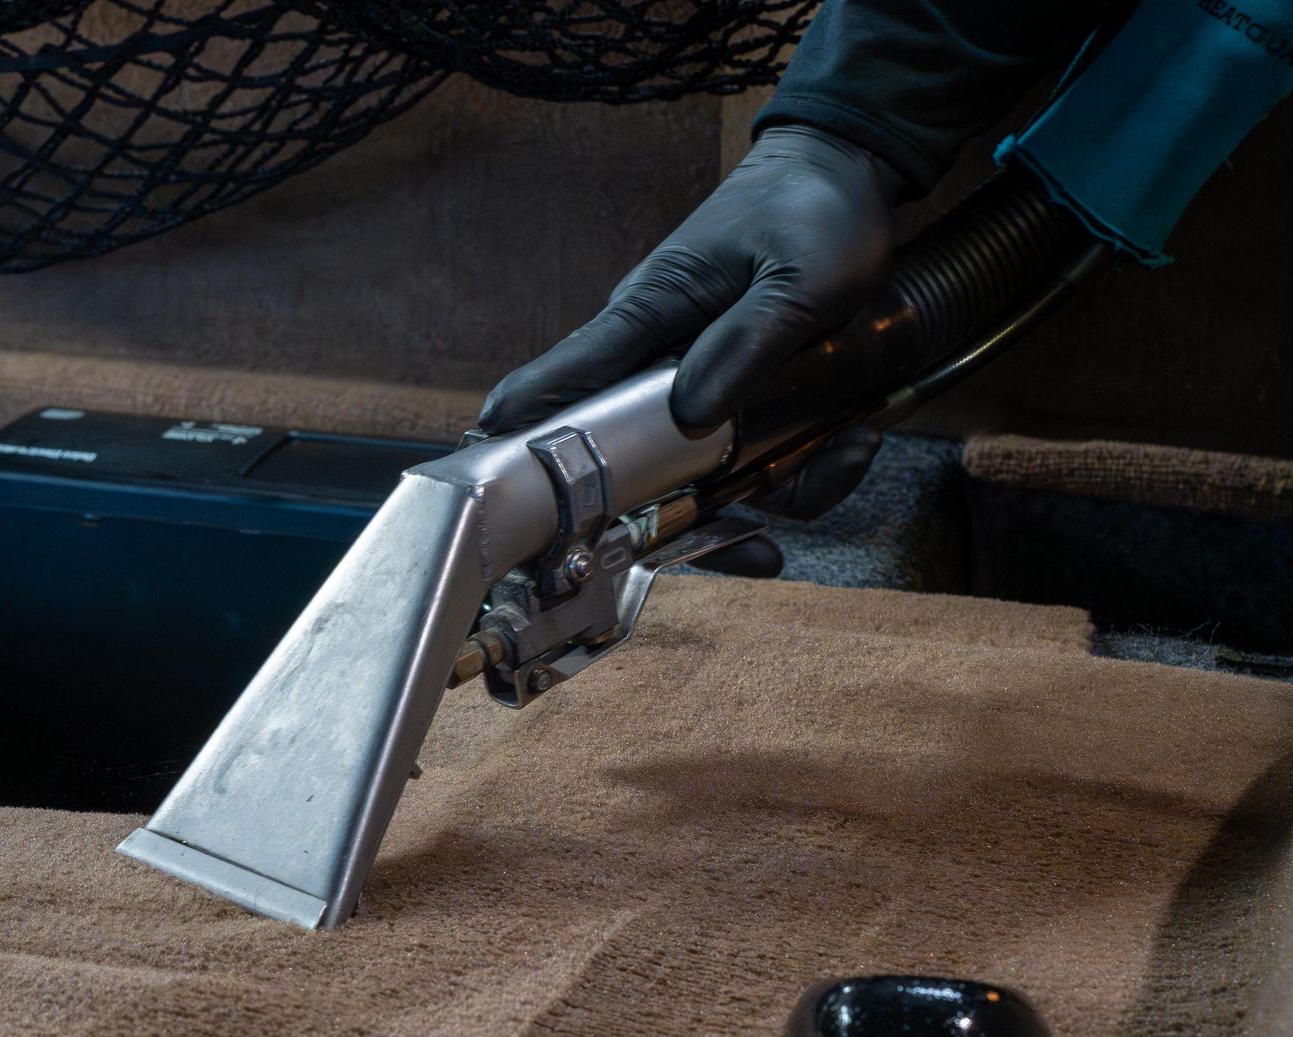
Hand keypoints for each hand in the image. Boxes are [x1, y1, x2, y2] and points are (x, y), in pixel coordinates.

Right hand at [478, 125, 902, 569]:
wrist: (851, 171)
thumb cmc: (813, 208)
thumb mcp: (796, 277)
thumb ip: (746, 342)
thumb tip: (691, 413)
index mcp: (648, 314)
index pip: (570, 375)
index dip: (529, 430)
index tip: (497, 479)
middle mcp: (660, 360)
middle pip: (634, 458)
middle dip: (692, 518)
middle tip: (754, 549)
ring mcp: (700, 384)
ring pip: (704, 474)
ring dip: (774, 492)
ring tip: (846, 455)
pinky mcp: (741, 397)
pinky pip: (755, 460)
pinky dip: (806, 468)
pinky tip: (856, 440)